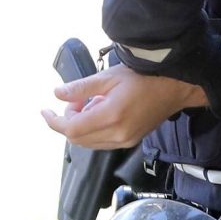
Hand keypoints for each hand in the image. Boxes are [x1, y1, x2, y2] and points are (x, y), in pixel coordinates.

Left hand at [43, 68, 204, 149]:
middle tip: (75, 99)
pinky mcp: (130, 141)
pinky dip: (93, 129)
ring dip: (80, 126)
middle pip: (78, 139)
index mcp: (111, 117)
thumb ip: (81, 88)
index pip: (71, 129)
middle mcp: (117, 135)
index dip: (54, 121)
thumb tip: (57, 94)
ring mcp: (125, 141)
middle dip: (67, 121)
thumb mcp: (109, 77)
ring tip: (88, 103)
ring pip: (88, 142)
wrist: (176, 88)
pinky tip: (100, 111)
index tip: (44, 111)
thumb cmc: (145, 77)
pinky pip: (101, 142)